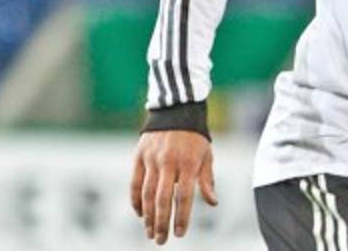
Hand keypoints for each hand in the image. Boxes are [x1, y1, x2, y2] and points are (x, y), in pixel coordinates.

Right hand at [130, 130, 218, 244]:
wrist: (177, 110)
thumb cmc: (195, 137)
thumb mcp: (206, 156)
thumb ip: (207, 180)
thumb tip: (213, 203)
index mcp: (189, 163)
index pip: (183, 197)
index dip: (180, 217)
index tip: (179, 233)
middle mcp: (169, 162)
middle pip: (162, 199)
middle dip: (161, 223)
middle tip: (161, 240)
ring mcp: (152, 159)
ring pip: (146, 194)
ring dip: (147, 216)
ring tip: (150, 232)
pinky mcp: (139, 156)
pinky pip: (135, 183)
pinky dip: (136, 201)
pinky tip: (140, 214)